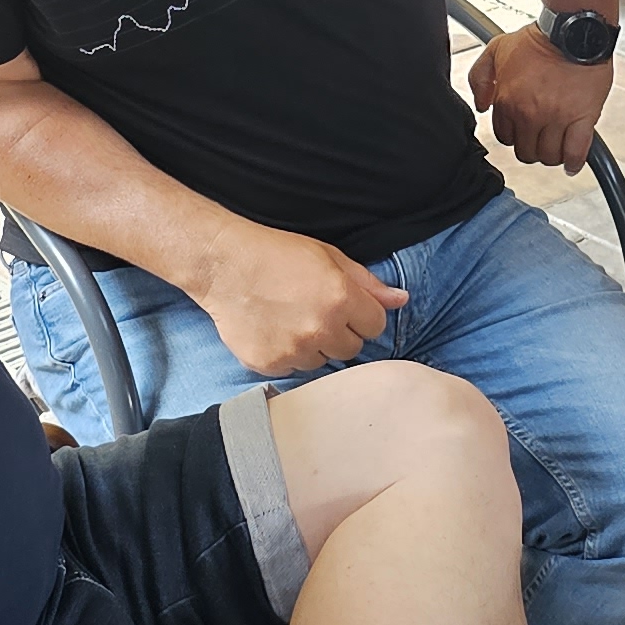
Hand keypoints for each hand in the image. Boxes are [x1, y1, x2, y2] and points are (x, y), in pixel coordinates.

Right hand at [192, 224, 405, 377]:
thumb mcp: (329, 257)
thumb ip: (367, 283)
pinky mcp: (270, 364)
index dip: (361, 314)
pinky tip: (274, 331)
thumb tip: (401, 300)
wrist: (224, 265)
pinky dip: (287, 355)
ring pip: (322, 361)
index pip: (376, 326)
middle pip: (352, 348)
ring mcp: (294, 350)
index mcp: (341, 299)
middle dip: (339, 332)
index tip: (344, 305)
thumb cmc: (276, 255)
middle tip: (314, 311)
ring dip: (314, 346)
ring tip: (291, 319)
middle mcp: (320, 328)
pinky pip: (293, 369)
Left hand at [467, 24, 607, 171]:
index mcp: (508, 101)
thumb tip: (481, 105)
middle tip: (540, 138)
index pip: (505, 137)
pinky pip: (576, 152)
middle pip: (526, 152)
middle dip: (531, 147)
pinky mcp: (582, 119)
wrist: (573, 32)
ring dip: (551, 155)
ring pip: (549, 156)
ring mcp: (556, 118)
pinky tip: (572, 163)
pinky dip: (574, 162)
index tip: (522, 129)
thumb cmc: (539, 39)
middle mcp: (530, 113)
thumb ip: (479, 78)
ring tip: (556, 145)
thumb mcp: (496, 49)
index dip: (514, 134)